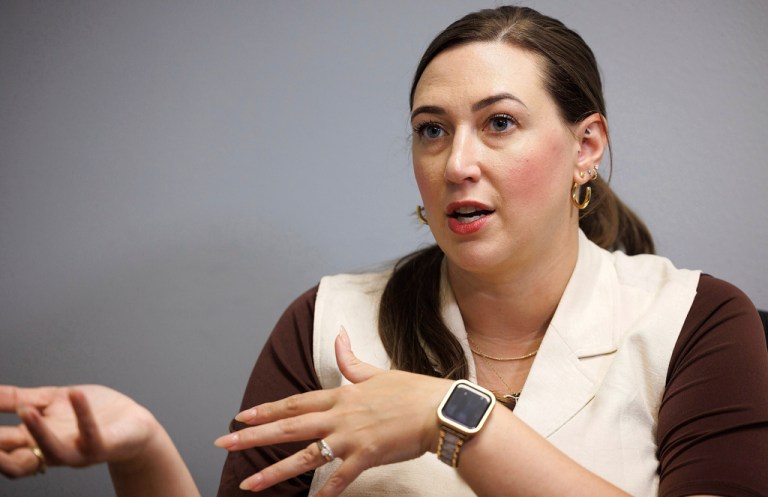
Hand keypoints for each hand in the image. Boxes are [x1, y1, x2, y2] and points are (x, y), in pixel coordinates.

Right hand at [0, 384, 160, 478]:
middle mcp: (51, 451)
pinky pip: (90, 433)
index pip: (0, 448)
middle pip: (16, 462)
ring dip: (38, 432)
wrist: (135, 426)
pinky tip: (74, 392)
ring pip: (51, 451)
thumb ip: (19, 398)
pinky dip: (82, 413)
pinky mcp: (102, 446)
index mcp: (35, 441)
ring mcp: (77, 451)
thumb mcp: (51, 401)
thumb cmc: (95, 413)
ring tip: (26, 410)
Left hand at [214, 328, 452, 495]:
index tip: (240, 417)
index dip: (266, 409)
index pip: (295, 403)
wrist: (440, 410)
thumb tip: (338, 335)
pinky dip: (325, 492)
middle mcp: (340, 416)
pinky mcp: (367, 457)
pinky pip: (340, 478)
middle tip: (224, 444)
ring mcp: (351, 437)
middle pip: (289, 426)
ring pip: (305, 455)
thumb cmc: (411, 391)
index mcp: (341, 395)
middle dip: (254, 436)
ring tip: (249, 483)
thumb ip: (350, 360)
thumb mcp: (376, 372)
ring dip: (275, 470)